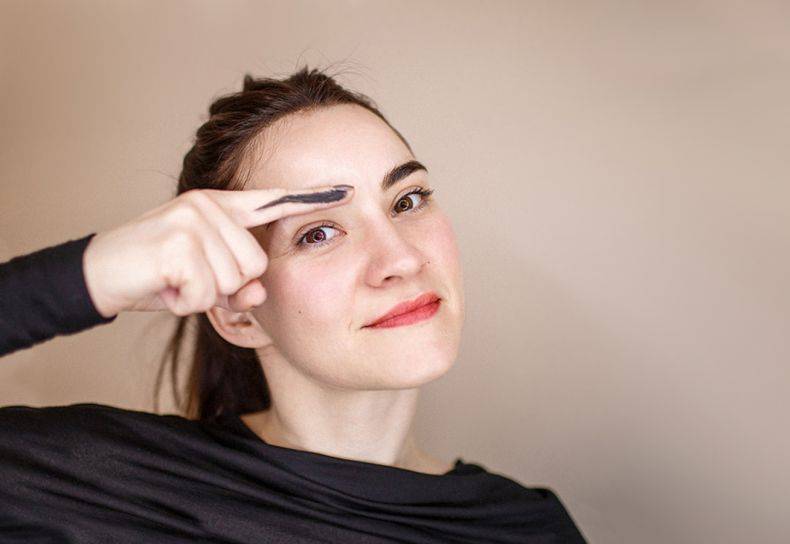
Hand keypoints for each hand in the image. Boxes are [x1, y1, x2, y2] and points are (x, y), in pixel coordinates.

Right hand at [82, 185, 353, 316]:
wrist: (99, 273)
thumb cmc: (159, 275)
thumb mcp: (205, 280)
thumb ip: (238, 284)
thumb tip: (257, 294)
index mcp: (220, 206)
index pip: (273, 200)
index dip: (312, 198)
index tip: (348, 191)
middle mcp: (209, 204)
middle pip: (254, 264)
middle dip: (225, 285)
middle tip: (189, 278)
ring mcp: (193, 218)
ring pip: (233, 280)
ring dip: (203, 294)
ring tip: (175, 280)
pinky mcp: (177, 241)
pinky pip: (205, 293)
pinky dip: (184, 302)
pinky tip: (164, 286)